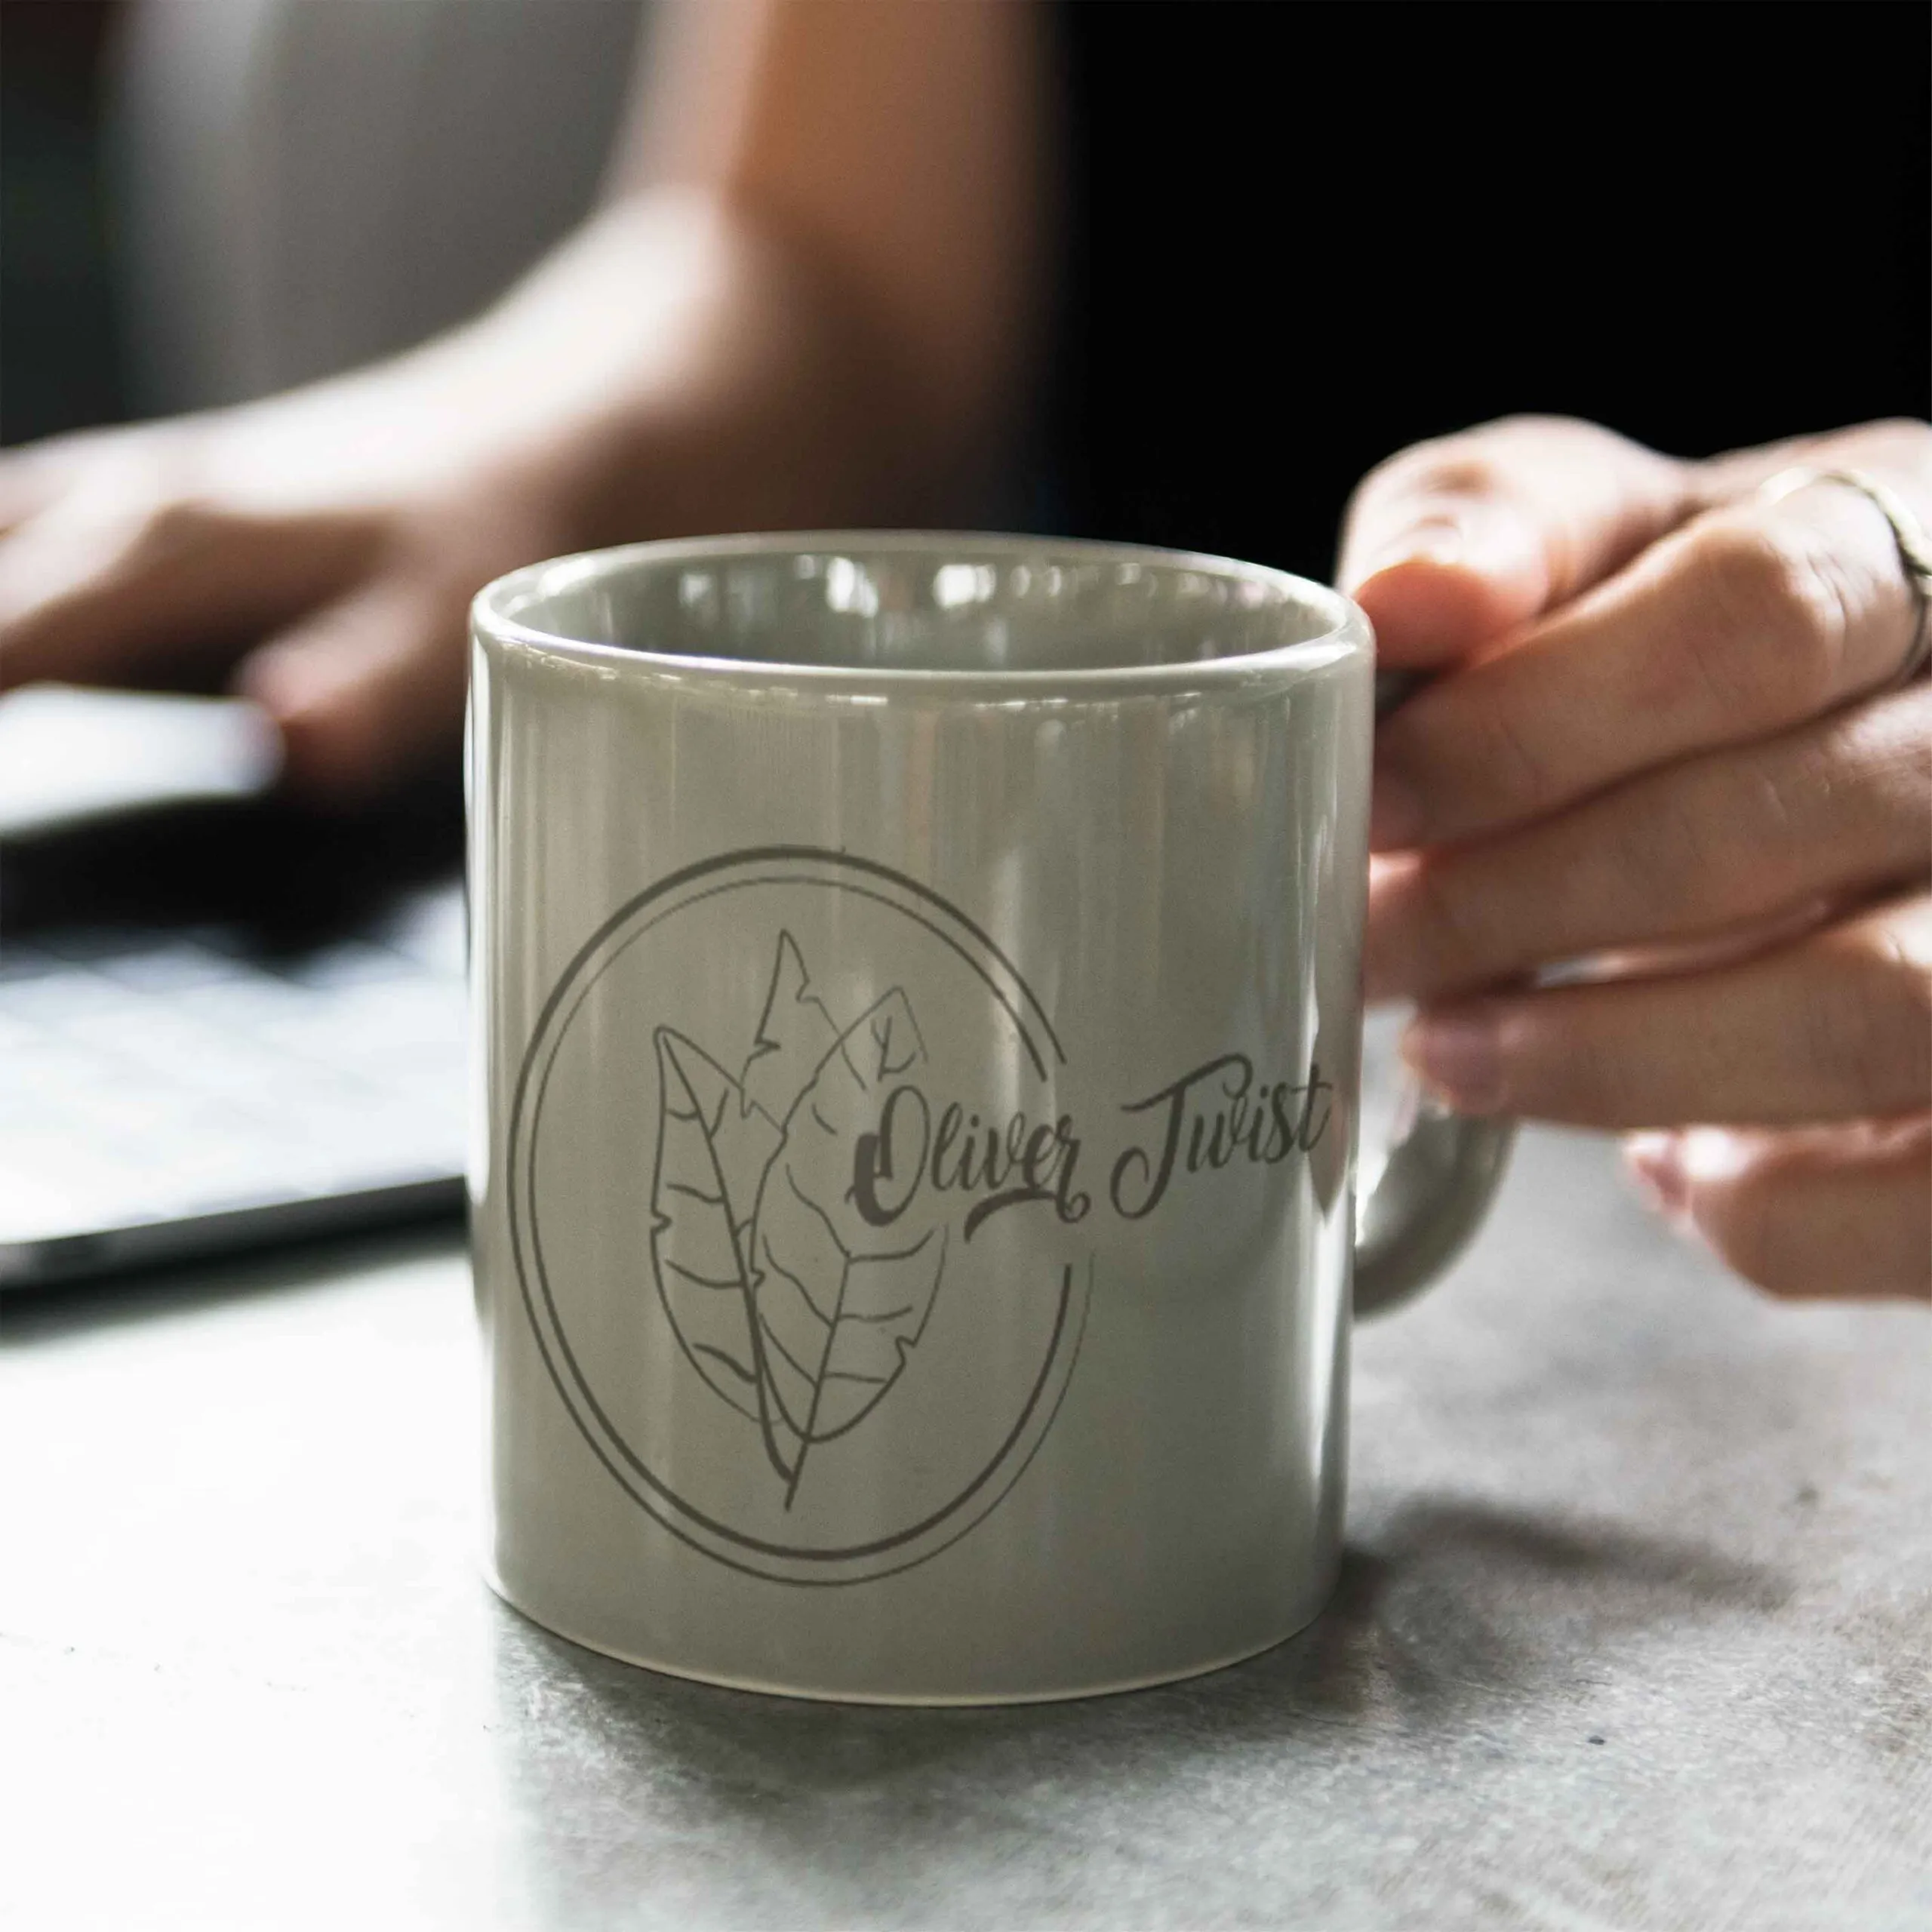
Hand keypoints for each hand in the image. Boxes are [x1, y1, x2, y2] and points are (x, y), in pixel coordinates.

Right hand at [0, 196, 892, 797]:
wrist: (572, 425)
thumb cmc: (516, 523)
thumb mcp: (458, 614)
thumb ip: (369, 687)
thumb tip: (283, 746)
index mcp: (166, 546)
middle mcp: (124, 513)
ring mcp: (140, 506)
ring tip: (7, 757)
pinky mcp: (172, 521)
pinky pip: (32, 559)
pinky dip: (12, 616)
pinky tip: (29, 676)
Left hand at [1344, 416, 1930, 1299]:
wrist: (1856, 753)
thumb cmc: (1697, 637)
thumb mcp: (1612, 536)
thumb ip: (1503, 529)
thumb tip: (1402, 604)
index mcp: (1912, 534)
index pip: (1755, 616)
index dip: (1529, 724)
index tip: (1374, 801)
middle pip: (1777, 827)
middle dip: (1516, 904)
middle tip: (1370, 945)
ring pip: (1869, 1012)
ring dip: (1608, 1057)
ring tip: (1453, 1053)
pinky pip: (1919, 1192)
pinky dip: (1764, 1206)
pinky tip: (1663, 1158)